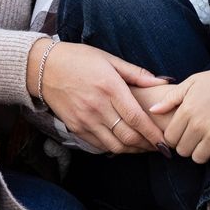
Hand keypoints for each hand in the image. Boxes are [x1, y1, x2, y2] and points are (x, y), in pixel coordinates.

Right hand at [30, 40, 169, 153]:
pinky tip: (125, 144)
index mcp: (110, 88)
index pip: (137, 118)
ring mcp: (85, 120)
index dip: (153, 134)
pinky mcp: (76, 128)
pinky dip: (115, 148)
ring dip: (133, 150)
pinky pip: (100, 145)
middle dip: (147, 145)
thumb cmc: (79, 59)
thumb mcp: (109, 59)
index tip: (166, 142)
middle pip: (128, 136)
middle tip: (160, 147)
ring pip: (115, 145)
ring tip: (145, 147)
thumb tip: (162, 81)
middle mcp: (97, 107)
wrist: (43, 68)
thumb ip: (136, 74)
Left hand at [151, 63, 209, 164]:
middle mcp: (198, 124)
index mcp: (186, 109)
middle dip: (188, 146)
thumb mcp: (195, 82)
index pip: (169, 138)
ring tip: (209, 141)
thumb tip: (153, 110)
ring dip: (202, 152)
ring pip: (198, 158)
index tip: (184, 133)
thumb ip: (172, 97)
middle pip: (182, 151)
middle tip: (198, 138)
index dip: (175, 138)